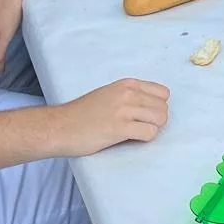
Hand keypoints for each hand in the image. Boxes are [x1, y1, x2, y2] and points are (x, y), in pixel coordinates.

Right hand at [55, 78, 170, 154]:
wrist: (60, 126)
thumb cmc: (81, 114)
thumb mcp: (108, 95)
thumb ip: (129, 96)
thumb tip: (149, 107)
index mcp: (126, 84)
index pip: (163, 93)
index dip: (157, 107)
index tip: (146, 115)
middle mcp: (128, 93)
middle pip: (163, 108)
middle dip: (156, 120)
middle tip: (141, 127)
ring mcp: (124, 110)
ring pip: (160, 119)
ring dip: (152, 129)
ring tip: (136, 133)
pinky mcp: (120, 128)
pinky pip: (150, 133)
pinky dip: (145, 139)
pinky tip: (131, 139)